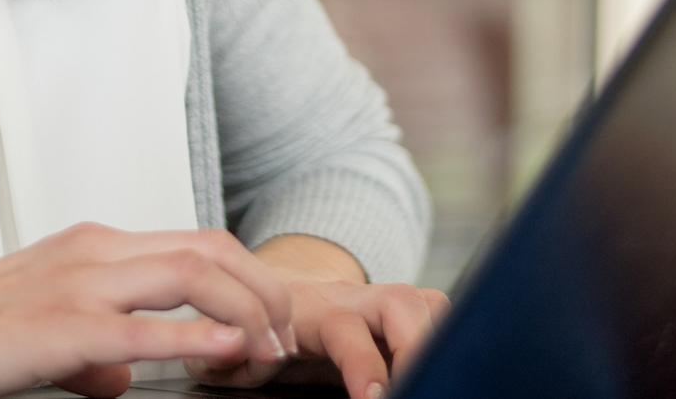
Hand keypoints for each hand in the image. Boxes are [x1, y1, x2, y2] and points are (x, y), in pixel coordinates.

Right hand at [0, 222, 297, 398]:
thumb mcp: (43, 333)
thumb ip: (92, 352)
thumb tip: (125, 377)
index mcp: (94, 248)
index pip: (194, 243)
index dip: (244, 277)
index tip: (266, 319)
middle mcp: (96, 252)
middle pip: (210, 247)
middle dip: (263, 287)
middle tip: (285, 335)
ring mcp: (80, 283)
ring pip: (192, 271)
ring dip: (245, 308)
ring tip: (269, 348)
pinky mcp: (60, 327)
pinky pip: (142, 325)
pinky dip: (195, 335)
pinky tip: (226, 350)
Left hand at [188, 264, 449, 398]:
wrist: (277, 288)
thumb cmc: (257, 328)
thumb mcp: (231, 349)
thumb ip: (231, 358)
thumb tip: (237, 360)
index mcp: (310, 311)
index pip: (345, 328)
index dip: (363, 363)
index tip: (374, 398)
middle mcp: (352, 300)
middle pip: (402, 303)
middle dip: (418, 347)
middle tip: (419, 386)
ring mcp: (379, 301)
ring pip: (427, 303)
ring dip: (438, 340)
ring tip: (435, 378)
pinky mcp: (401, 310)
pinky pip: (435, 310)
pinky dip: (445, 336)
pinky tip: (436, 368)